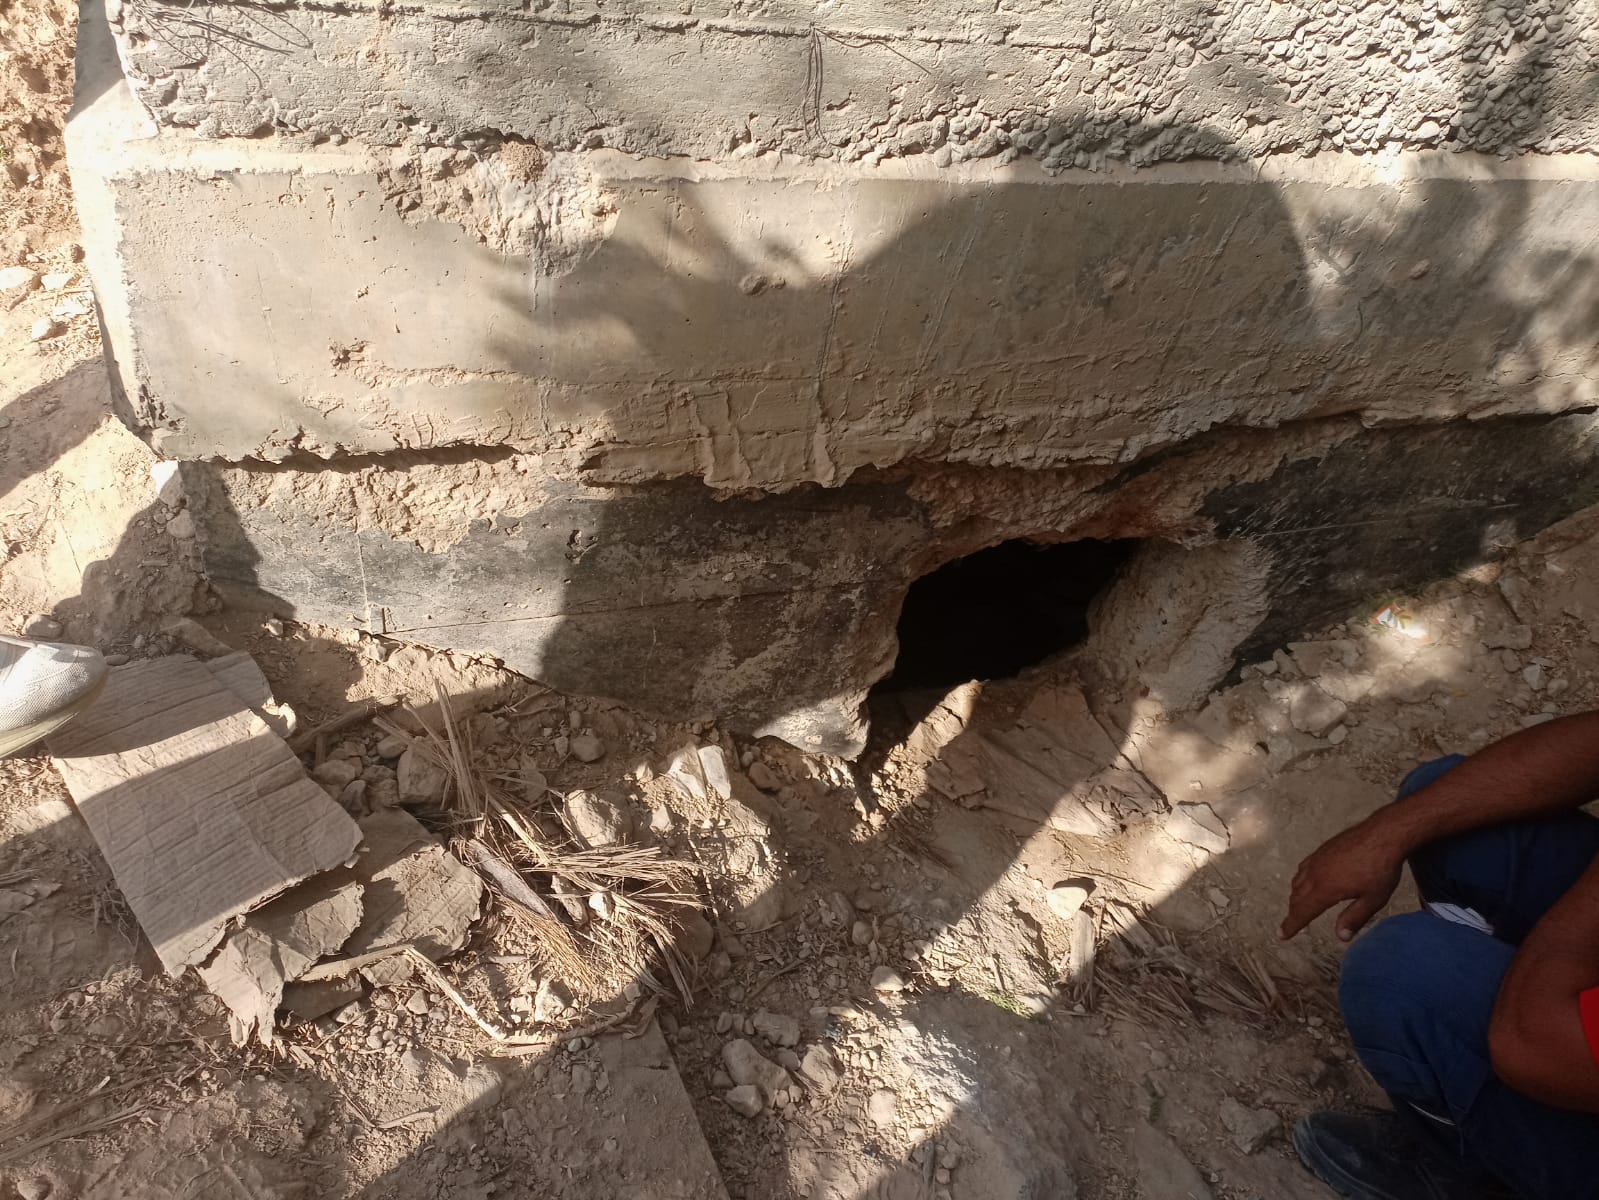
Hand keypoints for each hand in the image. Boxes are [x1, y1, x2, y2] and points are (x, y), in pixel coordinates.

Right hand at [1281, 817, 1408, 941]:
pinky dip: (1299, 879)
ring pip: (1297, 882)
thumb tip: (1341, 937)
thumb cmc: (1381, 868)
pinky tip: (1306, 880)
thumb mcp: (1373, 899)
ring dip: (1295, 897)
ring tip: (1298, 906)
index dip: (1291, 925)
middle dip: (1293, 913)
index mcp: (1325, 889)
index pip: (1303, 911)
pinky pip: (1303, 868)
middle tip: (1292, 925)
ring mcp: (1317, 860)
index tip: (1281, 935)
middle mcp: (1315, 874)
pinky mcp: (1322, 850)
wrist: (1382, 834)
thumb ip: (1355, 918)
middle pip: (1296, 898)